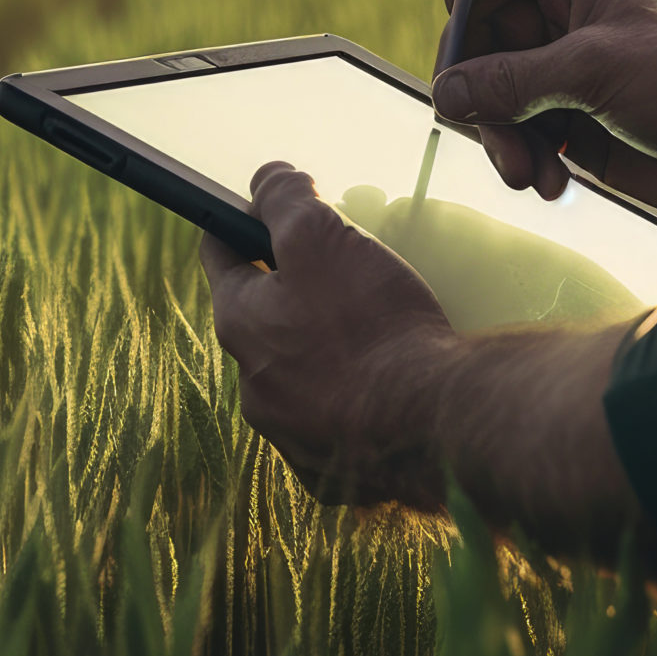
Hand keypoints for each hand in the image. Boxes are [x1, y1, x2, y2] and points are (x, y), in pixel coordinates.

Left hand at [201, 162, 656, 578]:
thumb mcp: (320, 235)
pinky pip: (341, 427)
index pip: (221, 258)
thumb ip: (284, 199)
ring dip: (327, 353)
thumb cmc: (371, 322)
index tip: (264, 208)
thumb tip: (266, 179)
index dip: (241, 224)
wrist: (434, 422)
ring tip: (379, 329)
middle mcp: (255, 388)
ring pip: (303, 379)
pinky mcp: (337, 475)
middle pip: (265, 323)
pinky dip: (360, 403)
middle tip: (341, 266)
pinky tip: (397, 387)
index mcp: (241, 326)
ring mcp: (294, 437)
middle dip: (293, 292)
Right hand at [438, 0, 656, 215]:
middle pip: (481, 38)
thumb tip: (444, 93)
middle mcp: (566, 21)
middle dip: (480, 90)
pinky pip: (520, 134)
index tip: (465, 42)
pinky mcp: (575, 124)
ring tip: (529, 174)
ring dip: (502, 137)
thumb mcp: (596, 71)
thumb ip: (514, 80)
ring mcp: (567, 74)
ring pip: (494, 94)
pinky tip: (552, 183)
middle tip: (493, 131)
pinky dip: (526, 159)